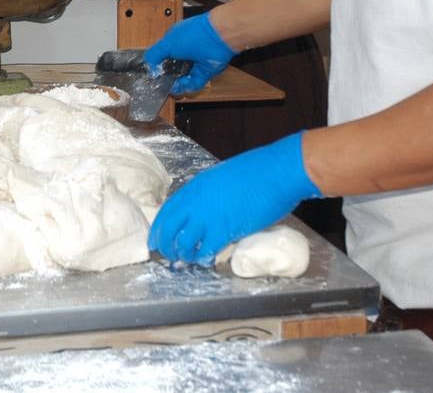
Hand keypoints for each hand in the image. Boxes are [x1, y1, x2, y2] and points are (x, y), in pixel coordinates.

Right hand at [145, 13, 235, 93]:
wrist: (218, 37)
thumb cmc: (194, 34)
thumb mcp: (167, 44)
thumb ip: (154, 55)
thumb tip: (149, 66)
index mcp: (175, 41)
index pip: (163, 56)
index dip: (157, 66)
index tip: (153, 75)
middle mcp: (185, 52)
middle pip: (173, 69)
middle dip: (167, 77)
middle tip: (161, 84)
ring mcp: (195, 63)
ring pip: (183, 78)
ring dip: (176, 84)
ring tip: (170, 87)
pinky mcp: (204, 72)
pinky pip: (193, 83)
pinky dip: (187, 86)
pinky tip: (179, 87)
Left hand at [149, 133, 321, 264]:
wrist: (277, 171)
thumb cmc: (257, 171)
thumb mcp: (222, 177)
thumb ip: (210, 193)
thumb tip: (206, 208)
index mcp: (195, 186)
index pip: (167, 211)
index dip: (159, 230)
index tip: (156, 241)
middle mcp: (196, 201)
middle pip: (169, 229)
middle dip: (166, 246)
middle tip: (169, 257)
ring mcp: (209, 215)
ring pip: (183, 243)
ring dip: (183, 256)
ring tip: (188, 261)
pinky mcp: (226, 229)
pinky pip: (206, 250)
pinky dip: (203, 259)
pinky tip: (207, 260)